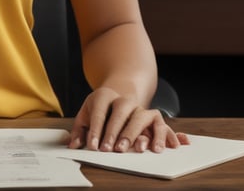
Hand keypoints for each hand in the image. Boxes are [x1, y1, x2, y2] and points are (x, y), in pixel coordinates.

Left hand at [67, 86, 189, 152]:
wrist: (120, 93)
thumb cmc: (100, 109)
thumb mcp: (86, 114)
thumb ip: (80, 129)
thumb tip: (73, 145)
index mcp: (104, 96)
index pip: (99, 112)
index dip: (96, 130)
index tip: (94, 146)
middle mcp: (124, 100)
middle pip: (122, 113)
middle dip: (117, 133)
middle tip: (113, 150)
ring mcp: (139, 107)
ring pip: (143, 117)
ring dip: (141, 133)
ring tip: (139, 150)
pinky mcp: (153, 116)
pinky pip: (162, 125)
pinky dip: (168, 135)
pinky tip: (169, 147)